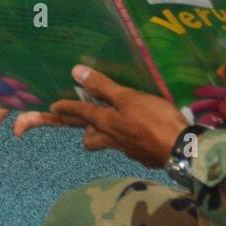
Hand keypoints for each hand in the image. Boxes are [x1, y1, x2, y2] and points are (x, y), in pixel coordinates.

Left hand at [9, 65, 185, 166]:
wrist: (181, 150)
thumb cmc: (154, 121)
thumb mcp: (128, 98)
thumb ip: (103, 87)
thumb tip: (75, 73)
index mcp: (104, 121)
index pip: (78, 112)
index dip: (63, 108)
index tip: (47, 107)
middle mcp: (108, 136)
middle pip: (84, 133)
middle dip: (66, 126)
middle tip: (44, 122)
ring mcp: (124, 147)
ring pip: (101, 141)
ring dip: (95, 135)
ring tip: (96, 124)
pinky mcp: (139, 153)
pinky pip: (121, 145)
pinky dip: (119, 138)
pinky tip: (130, 131)